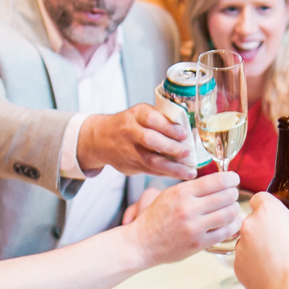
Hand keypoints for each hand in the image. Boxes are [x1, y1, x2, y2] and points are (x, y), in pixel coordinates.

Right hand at [78, 104, 195, 180]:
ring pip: (150, 160)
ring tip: (189, 172)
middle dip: (171, 147)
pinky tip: (180, 175)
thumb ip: (160, 119)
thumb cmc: (128, 124)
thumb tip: (189, 128)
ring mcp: (129, 150)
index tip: (184, 134)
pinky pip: (150, 171)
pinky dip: (166, 174)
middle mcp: (130, 131)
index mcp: (135, 114)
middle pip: (149, 140)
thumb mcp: (140, 114)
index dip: (169, 127)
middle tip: (187, 152)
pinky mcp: (130, 166)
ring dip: (172, 168)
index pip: (152, 118)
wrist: (99, 139)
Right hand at [127, 170, 240, 263]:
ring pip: (229, 213)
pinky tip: (231, 223)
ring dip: (234, 209)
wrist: (141, 243)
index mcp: (181, 192)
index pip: (216, 181)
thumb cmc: (157, 218)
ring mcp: (194, 227)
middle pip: (226, 196)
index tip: (234, 179)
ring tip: (231, 209)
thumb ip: (192, 188)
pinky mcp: (198, 243)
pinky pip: (225, 232)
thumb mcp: (170, 195)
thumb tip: (219, 182)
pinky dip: (232, 226)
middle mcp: (188, 208)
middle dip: (233, 193)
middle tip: (232, 195)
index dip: (231, 178)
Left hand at [232, 192, 288, 288]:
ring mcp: (240, 248)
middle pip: (254, 222)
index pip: (260, 198)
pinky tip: (272, 275)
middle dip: (266, 230)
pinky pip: (245, 263)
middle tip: (283, 242)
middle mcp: (249, 226)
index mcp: (268, 211)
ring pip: (248, 243)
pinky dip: (255, 267)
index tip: (278, 218)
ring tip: (279, 262)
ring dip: (259, 248)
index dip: (269, 207)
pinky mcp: (237, 268)